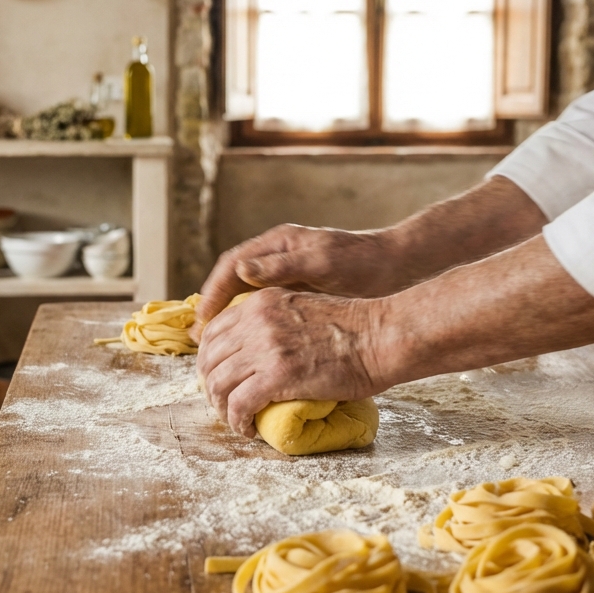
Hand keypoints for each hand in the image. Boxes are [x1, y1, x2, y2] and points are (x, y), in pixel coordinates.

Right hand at [189, 224, 398, 343]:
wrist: (394, 265)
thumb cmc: (362, 262)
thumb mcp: (323, 261)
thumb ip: (283, 265)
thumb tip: (241, 270)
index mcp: (278, 244)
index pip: (231, 266)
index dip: (212, 294)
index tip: (202, 321)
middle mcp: (275, 256)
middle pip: (231, 282)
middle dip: (213, 309)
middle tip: (199, 340)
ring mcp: (286, 272)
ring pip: (244, 296)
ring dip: (228, 320)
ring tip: (214, 348)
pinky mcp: (296, 290)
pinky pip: (262, 307)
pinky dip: (249, 326)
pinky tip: (246, 347)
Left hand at [196, 288, 381, 436]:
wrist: (380, 336)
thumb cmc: (354, 328)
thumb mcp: (302, 309)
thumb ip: (275, 321)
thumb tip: (259, 349)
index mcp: (261, 302)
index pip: (214, 331)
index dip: (209, 359)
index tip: (218, 377)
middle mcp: (256, 320)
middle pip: (209, 358)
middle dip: (210, 385)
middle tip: (224, 403)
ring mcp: (265, 347)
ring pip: (218, 383)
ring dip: (221, 407)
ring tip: (236, 420)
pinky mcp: (278, 375)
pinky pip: (239, 404)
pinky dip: (238, 422)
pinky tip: (249, 430)